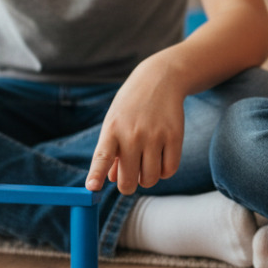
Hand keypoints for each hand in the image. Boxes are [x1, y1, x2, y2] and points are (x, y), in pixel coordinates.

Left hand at [85, 59, 185, 193]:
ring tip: (145, 165)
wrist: (160, 79)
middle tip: (129, 179)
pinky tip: (160, 160)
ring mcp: (155, 136)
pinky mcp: (174, 137)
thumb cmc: (131, 107)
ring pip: (149, 179)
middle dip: (128, 186)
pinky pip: (168, 171)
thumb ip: (111, 151)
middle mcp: (133, 134)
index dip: (96, 174)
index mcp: (112, 130)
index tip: (92, 188)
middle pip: (128, 180)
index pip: (102, 156)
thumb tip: (113, 180)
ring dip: (146, 179)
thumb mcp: (114, 122)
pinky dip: (163, 172)